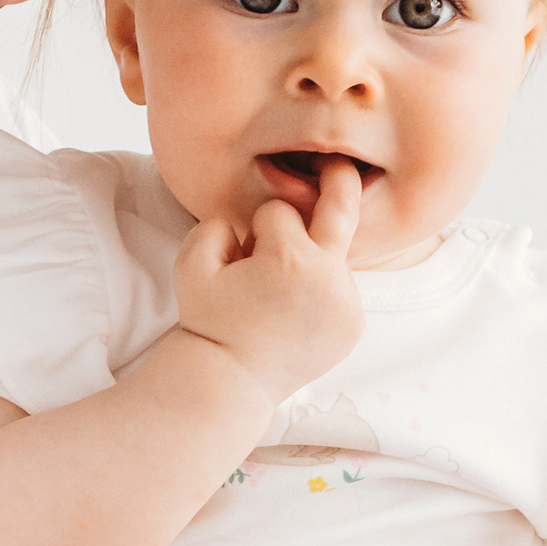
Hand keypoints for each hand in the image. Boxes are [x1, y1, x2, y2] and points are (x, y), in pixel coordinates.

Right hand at [171, 163, 364, 399]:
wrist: (231, 383)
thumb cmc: (208, 321)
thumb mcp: (191, 264)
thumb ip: (215, 223)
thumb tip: (247, 218)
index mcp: (290, 257)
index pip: (277, 211)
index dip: (254, 231)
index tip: (243, 258)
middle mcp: (329, 276)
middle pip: (343, 205)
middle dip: (339, 177)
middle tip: (339, 162)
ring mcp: (347, 301)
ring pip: (332, 255)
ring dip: (309, 261)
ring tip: (279, 300)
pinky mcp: (355, 322)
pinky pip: (340, 287)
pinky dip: (321, 292)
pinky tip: (295, 317)